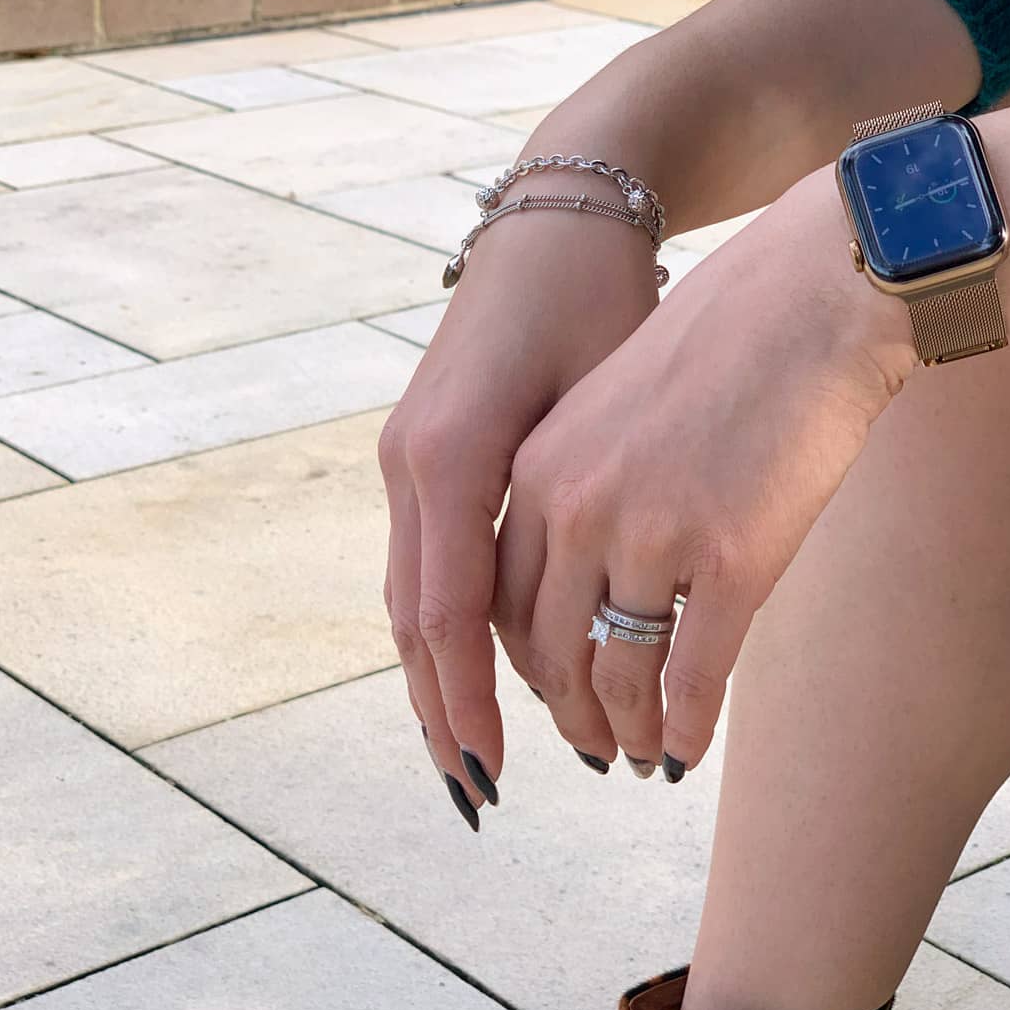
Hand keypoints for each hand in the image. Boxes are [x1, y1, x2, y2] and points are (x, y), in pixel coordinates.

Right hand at [378, 196, 661, 828]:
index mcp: (450, 456)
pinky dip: (448, 627)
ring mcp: (410, 456)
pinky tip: (477, 669)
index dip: (466, 700)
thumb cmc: (597, 297)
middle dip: (442, 709)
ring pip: (413, 596)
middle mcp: (411, 463)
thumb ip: (577, 505)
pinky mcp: (429, 450)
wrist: (558, 218)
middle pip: (413, 620)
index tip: (492, 771)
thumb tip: (593, 621)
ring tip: (470, 752)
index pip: (443, 613)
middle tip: (475, 791)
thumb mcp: (599, 392)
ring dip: (439, 678)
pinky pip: (430, 561)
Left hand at [493, 165, 919, 777]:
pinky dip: (684, 727)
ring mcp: (652, 533)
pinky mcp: (731, 556)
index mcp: (539, 469)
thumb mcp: (613, 411)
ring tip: (642, 755)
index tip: (555, 694)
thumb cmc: (725, 350)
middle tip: (596, 745)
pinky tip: (689, 749)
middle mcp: (578, 507)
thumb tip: (585, 587)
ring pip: (617, 674)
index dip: (527, 668)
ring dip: (627, 731)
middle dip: (571, 714)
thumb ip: (581, 493)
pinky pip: (691, 676)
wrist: (814, 297)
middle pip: (549, 652)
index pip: (502, 604)